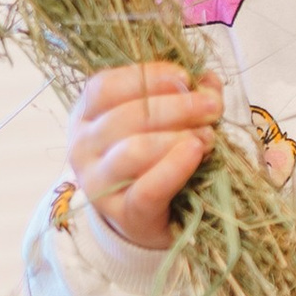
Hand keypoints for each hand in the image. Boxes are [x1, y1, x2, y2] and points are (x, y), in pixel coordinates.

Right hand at [68, 59, 222, 251]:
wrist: (144, 217)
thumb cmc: (151, 158)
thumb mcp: (158, 121)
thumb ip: (182, 95)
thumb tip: (208, 80)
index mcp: (86, 116)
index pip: (105, 87)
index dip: (147, 77)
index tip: (184, 78)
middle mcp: (83, 147)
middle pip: (126, 117)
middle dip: (177, 107)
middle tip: (212, 107)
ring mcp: (97, 183)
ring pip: (134, 150)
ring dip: (178, 137)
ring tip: (208, 137)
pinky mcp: (123, 213)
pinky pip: (148, 188)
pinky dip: (175, 167)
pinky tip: (196, 153)